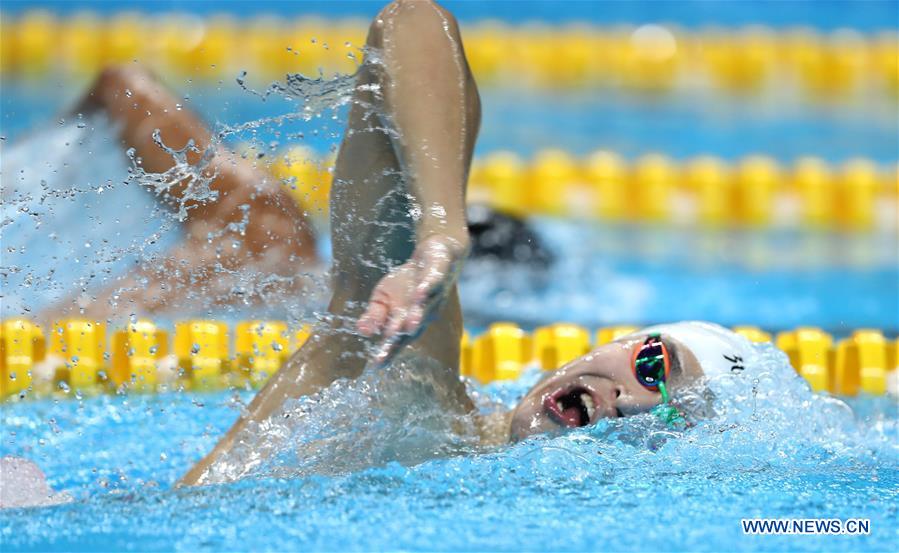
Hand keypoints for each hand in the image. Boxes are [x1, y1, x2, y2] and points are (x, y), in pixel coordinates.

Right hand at [357, 235, 466, 366]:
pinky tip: (418, 294)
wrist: (430, 256)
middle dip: (399, 338)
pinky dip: (426, 289)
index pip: (397, 340)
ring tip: (408, 327)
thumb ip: (374, 315)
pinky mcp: (438, 277)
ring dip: (416, 317)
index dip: (388, 351)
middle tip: (386, 350)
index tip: (376, 365)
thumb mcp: (382, 298)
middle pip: (411, 328)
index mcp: (406, 322)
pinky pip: (432, 283)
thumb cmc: (405, 284)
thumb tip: (360, 331)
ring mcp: (432, 296)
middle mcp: (422, 314)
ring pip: (424, 309)